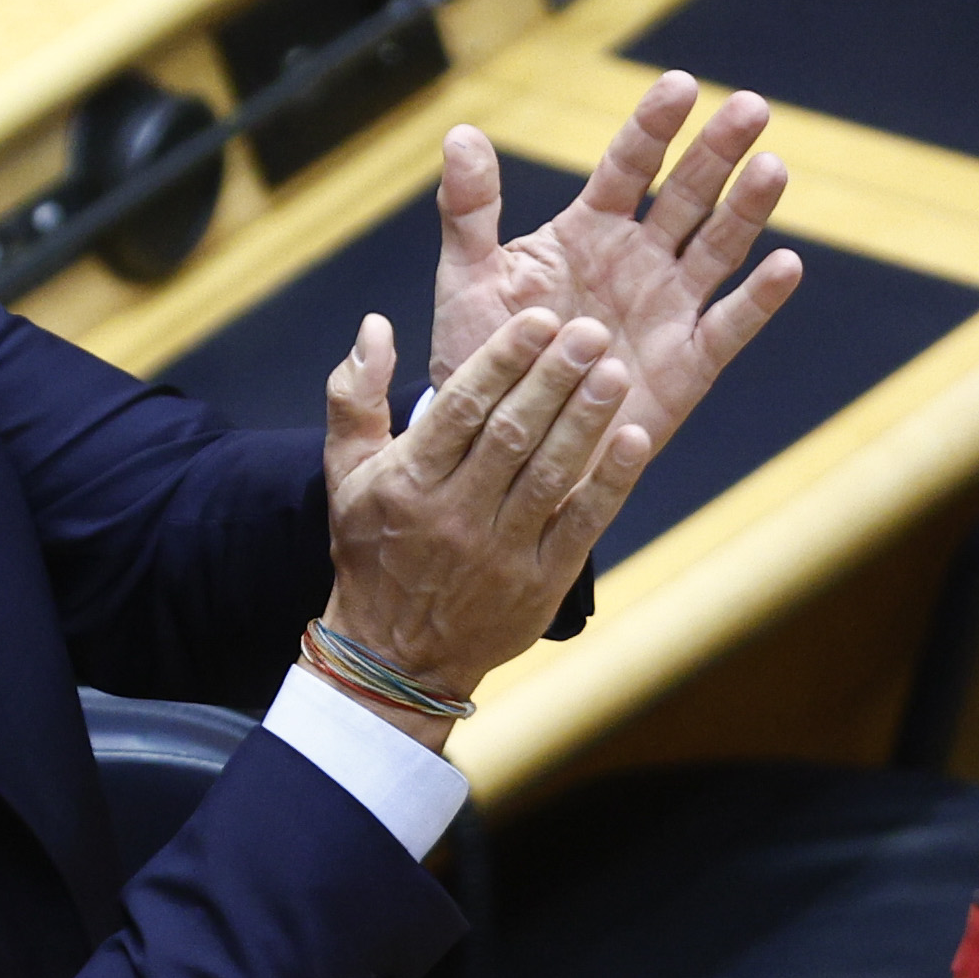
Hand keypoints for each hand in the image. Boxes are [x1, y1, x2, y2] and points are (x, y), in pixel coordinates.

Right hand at [319, 307, 651, 746]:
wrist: (392, 657)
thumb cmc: (370, 549)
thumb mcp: (345, 472)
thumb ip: (355, 396)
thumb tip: (375, 325)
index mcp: (408, 481)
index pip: (461, 408)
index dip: (503, 360)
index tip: (539, 320)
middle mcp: (453, 513)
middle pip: (512, 434)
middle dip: (554, 378)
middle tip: (591, 332)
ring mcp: (499, 552)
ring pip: (549, 474)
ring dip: (586, 419)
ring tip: (615, 371)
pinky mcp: (538, 584)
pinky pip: (581, 526)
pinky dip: (610, 483)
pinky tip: (633, 440)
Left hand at [431, 72, 803, 454]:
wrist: (501, 440)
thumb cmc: (484, 355)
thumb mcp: (467, 280)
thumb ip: (468, 210)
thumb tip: (461, 132)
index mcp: (588, 231)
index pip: (627, 166)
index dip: (653, 127)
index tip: (678, 85)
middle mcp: (638, 260)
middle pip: (687, 194)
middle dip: (718, 151)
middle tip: (750, 107)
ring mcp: (669, 308)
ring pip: (718, 248)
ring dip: (746, 210)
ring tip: (772, 167)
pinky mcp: (689, 364)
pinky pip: (729, 326)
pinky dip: (759, 299)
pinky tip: (786, 264)